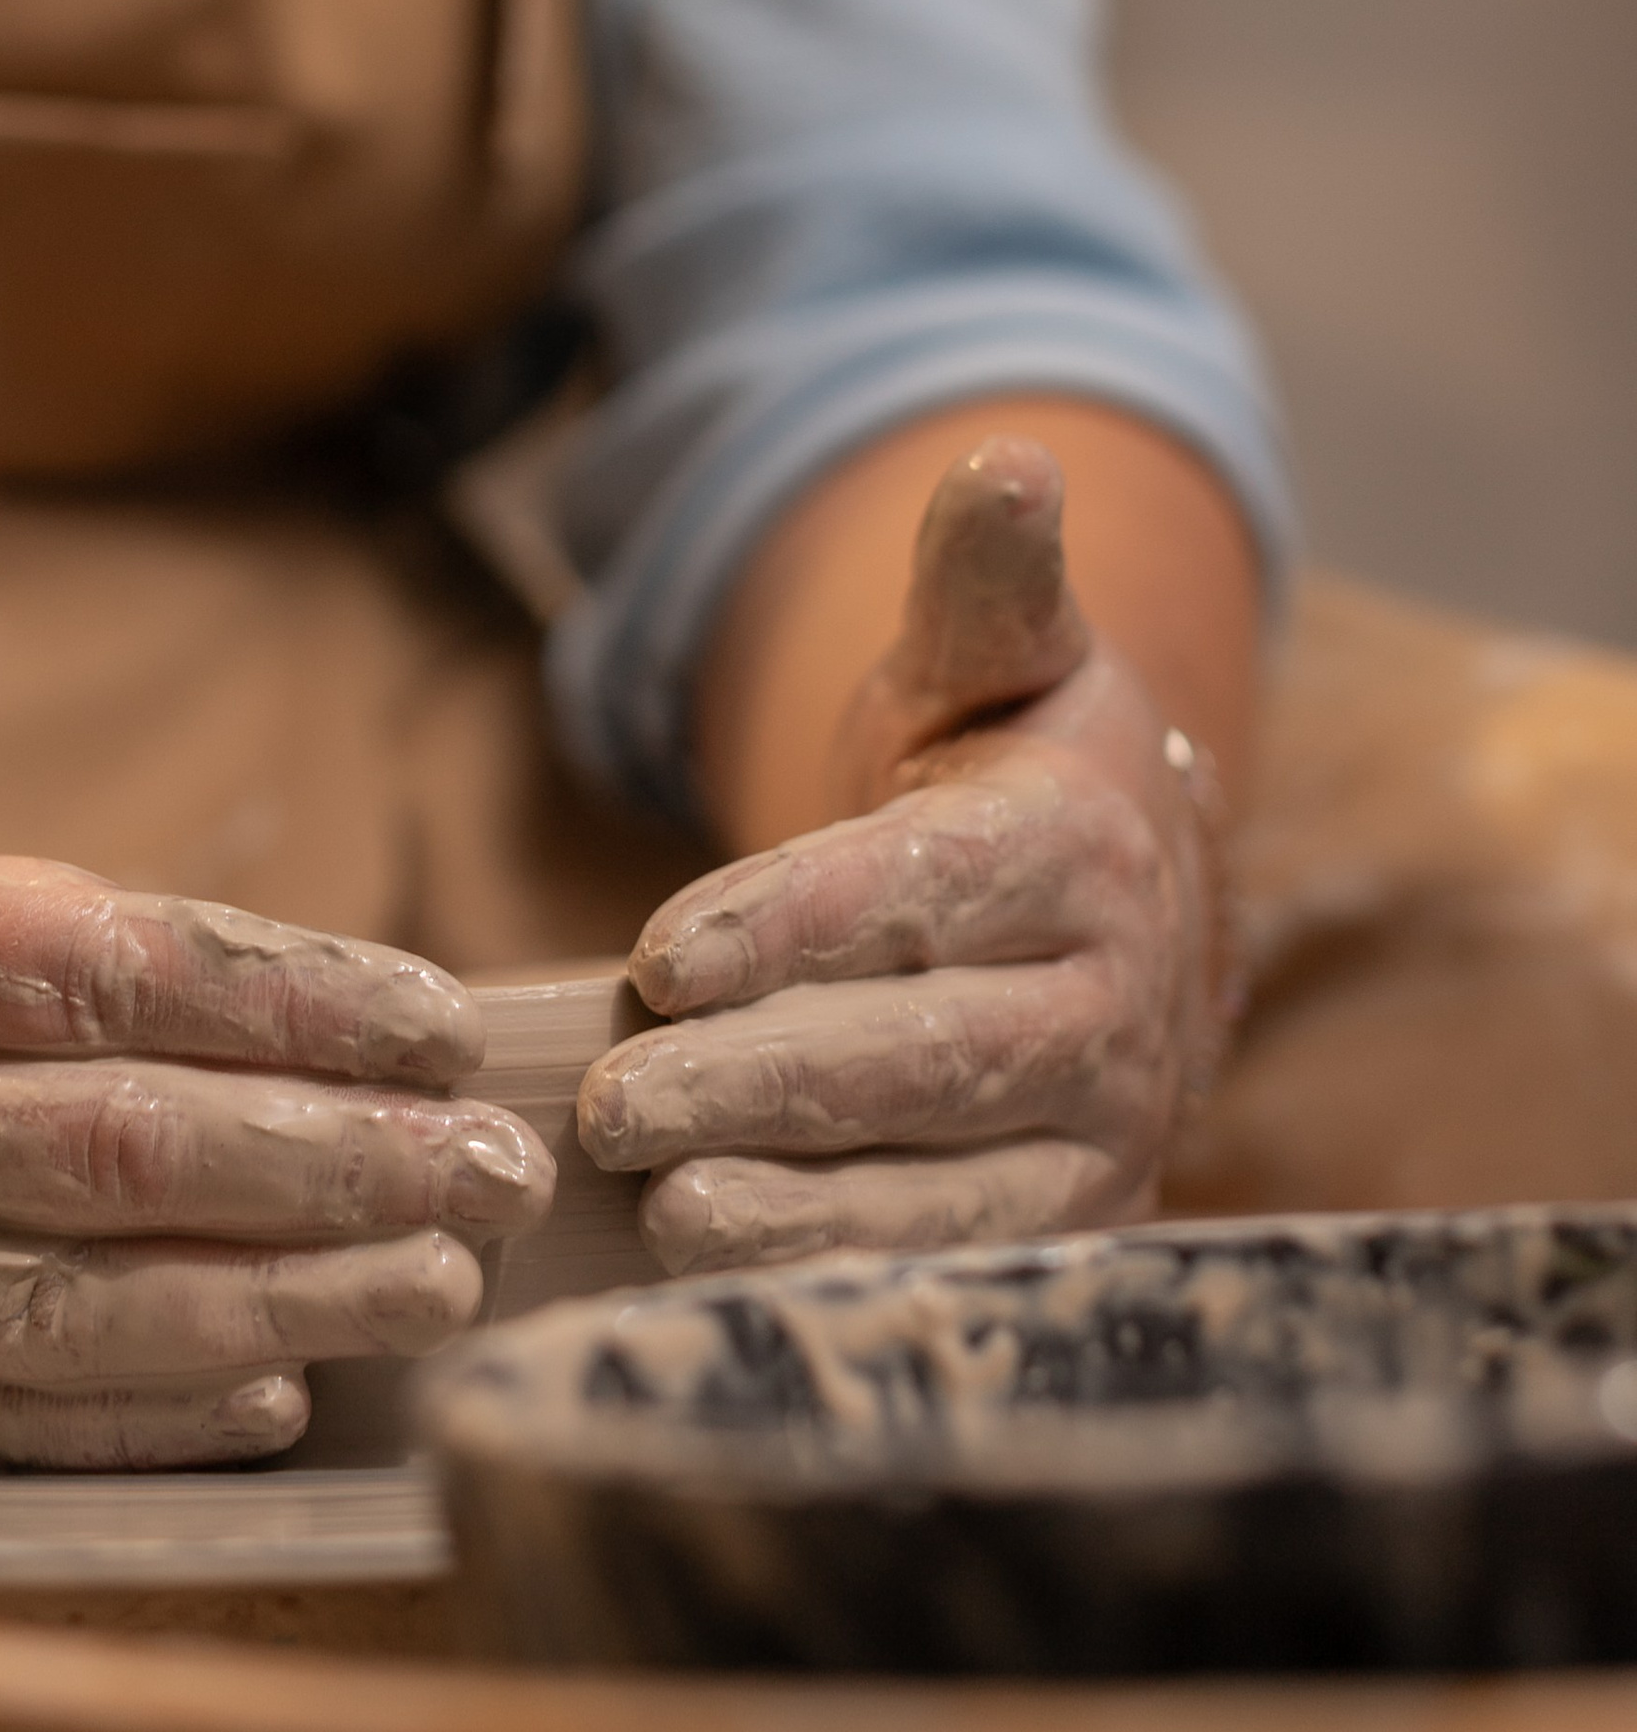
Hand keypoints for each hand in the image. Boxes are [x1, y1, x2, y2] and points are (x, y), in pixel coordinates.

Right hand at [0, 447, 547, 1462]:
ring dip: (279, 1296)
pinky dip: (131, 1416)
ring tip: (442, 1277)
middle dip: (333, 1161)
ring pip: (69, 1304)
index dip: (283, 995)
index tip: (436, 1016)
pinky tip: (275, 1383)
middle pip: (115, 1147)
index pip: (94, 965)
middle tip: (505, 1165)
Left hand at [578, 438, 1227, 1269]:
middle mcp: (1115, 999)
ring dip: (802, 1203)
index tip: (664, 954)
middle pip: (929, 1050)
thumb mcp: (996, 658)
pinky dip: (841, 1275)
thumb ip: (981, 576)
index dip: (794, 924)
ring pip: (947, 1177)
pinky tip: (720, 1272)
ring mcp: (1104, 1128)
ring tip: (664, 1204)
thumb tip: (1007, 457)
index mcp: (1081, 846)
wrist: (1119, 904)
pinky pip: (955, 1260)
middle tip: (612, 1103)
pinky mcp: (1069, 1220)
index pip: (924, 890)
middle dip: (765, 1080)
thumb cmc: (1009, 764)